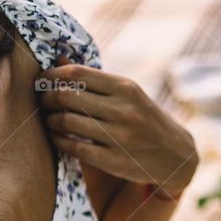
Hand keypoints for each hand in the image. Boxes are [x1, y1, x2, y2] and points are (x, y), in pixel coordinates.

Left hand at [39, 58, 198, 197]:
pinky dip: (59, 141)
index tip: (44, 81)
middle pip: (66, 96)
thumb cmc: (146, 120)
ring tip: (52, 121)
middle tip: (45, 102)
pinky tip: (59, 138)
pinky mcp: (115, 161)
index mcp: (127, 88)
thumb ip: (95, 79)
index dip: (52, 76)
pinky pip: (74, 147)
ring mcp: (120, 137)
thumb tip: (59, 59)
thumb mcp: (129, 95)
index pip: (76, 74)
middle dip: (48, 98)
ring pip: (67, 121)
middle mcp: (124, 111)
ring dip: (51, 120)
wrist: (177, 156)